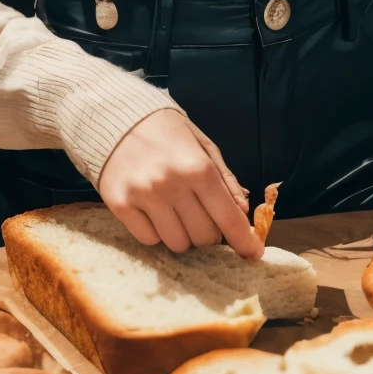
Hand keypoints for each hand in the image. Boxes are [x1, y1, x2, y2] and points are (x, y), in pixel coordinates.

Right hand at [97, 108, 261, 257]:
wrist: (118, 118)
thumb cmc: (168, 133)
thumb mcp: (204, 146)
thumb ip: (225, 180)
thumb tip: (242, 212)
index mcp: (198, 168)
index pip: (228, 217)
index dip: (243, 241)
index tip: (254, 255)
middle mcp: (171, 184)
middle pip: (203, 236)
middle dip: (210, 232)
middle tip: (202, 215)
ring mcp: (144, 197)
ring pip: (177, 243)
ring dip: (183, 235)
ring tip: (177, 212)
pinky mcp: (120, 206)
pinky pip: (149, 240)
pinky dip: (157, 233)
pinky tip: (155, 213)